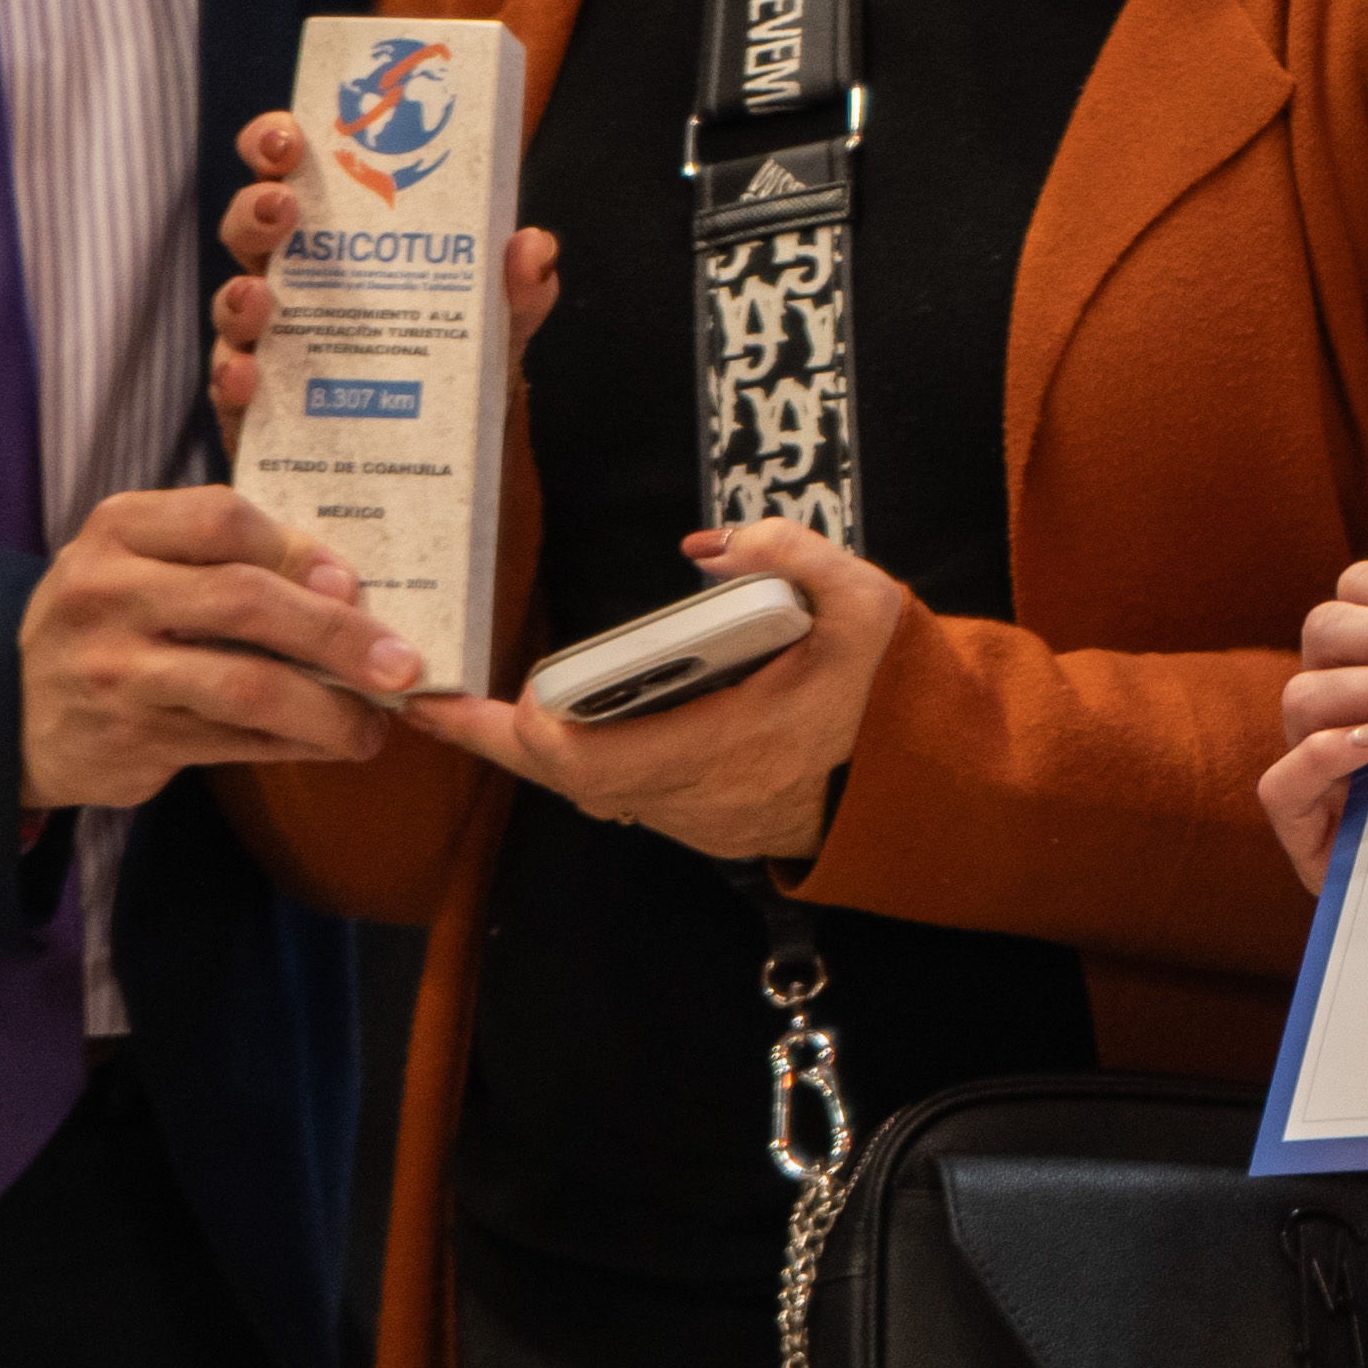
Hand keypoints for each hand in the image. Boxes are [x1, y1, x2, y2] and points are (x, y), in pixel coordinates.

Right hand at [16, 484, 406, 810]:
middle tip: (401, 664)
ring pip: (246, 687)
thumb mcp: (140, 558)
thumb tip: (343, 581)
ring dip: (328, 709)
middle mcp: (107, 596)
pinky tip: (330, 744)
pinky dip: (293, 745)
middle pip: (245, 602)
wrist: (8, 708)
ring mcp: (112, 673)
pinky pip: (233, 743)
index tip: (352, 580)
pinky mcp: (127, 741)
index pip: (222, 519)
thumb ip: (223, 552)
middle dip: (338, 634)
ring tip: (373, 725)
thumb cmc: (108, 618)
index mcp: (117, 529)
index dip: (299, 550)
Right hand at [209, 110, 563, 445]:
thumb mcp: (493, 330)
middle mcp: (292, 284)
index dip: (277, 144)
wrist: (432, 467)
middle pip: (251, 230)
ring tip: (260, 297)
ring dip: (237, 295)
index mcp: (338, 242)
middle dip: (254, 208)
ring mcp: (266, 345)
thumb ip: (518, 291)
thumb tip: (533, 246)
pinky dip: (231, 379)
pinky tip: (247, 377)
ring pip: (232, 306)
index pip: (292, 174)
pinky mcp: (255, 408)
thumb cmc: (448, 372)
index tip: (291, 131)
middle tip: (281, 203)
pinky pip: (229, 389)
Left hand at [412, 517, 914, 862]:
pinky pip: (624, 795)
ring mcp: (703, 818)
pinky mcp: (707, 820)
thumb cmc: (898, 690)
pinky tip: (558, 723)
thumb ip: (794, 557)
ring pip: (594, 793)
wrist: (933, 775)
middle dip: (500, 743)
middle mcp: (704, 797)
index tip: (497, 691)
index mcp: (732, 747)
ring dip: (538, 751)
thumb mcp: (867, 604)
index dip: (532, 731)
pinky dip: (580, 760)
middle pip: (571, 782)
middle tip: (435, 705)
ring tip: (474, 710)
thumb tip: (711, 547)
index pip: (596, 761)